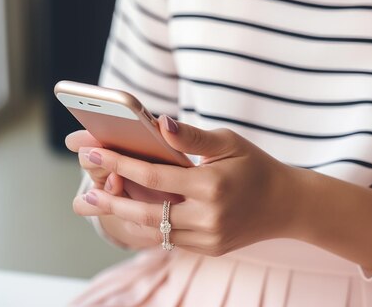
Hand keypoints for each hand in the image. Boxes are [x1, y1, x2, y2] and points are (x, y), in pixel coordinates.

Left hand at [78, 116, 300, 255]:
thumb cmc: (256, 166)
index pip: (154, 176)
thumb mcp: (229, 142)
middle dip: (112, 202)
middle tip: (85, 194)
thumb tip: (159, 123)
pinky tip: (135, 216)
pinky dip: (151, 227)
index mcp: (213, 185)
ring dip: (127, 218)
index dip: (120, 163)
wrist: (286, 204)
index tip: (94, 152)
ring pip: (156, 231)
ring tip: (103, 204)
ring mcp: (210, 237)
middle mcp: (209, 216)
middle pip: (147, 213)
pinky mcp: (210, 248)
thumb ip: (192, 137)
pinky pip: (172, 240)